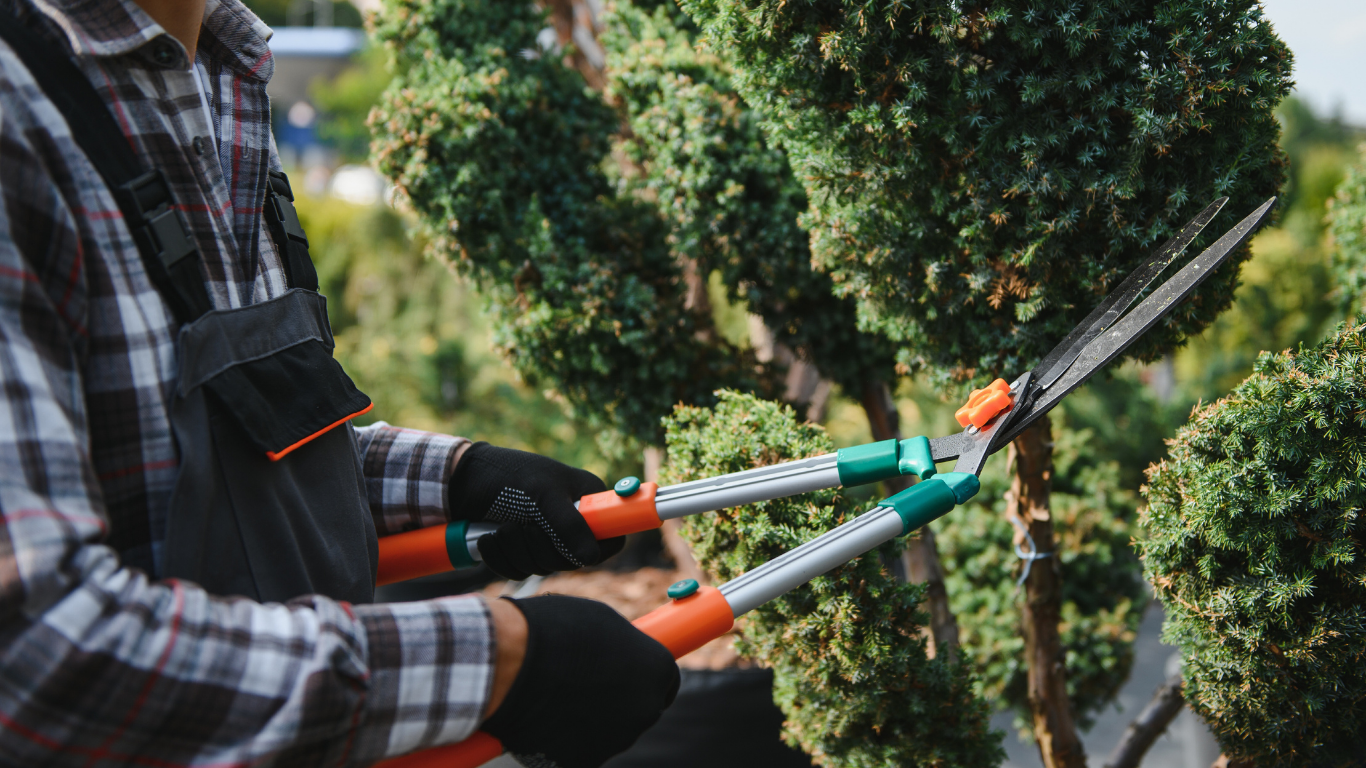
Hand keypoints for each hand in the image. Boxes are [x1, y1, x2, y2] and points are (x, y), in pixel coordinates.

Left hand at [448, 443, 623, 579]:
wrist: (459, 479)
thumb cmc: (505, 475)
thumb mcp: (541, 495)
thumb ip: (568, 525)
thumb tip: (591, 557)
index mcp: (586, 500)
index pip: (611, 538)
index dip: (595, 549)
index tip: (571, 549)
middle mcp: (571, 520)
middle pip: (573, 560)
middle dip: (540, 550)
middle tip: (520, 527)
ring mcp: (546, 536)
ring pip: (544, 568)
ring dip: (516, 553)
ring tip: (499, 529)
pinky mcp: (521, 548)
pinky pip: (520, 571)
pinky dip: (501, 560)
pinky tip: (488, 540)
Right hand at [481, 595, 679, 767]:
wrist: (509, 663)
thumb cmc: (554, 630)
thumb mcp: (601, 622)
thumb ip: (624, 646)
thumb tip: (624, 655)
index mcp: (657, 670)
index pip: (665, 682)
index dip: (643, 677)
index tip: (629, 675)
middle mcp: (645, 710)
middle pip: (639, 710)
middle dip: (619, 701)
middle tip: (586, 684)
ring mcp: (615, 741)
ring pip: (608, 732)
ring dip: (591, 720)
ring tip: (556, 695)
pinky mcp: (583, 762)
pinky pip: (578, 750)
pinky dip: (564, 740)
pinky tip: (542, 717)